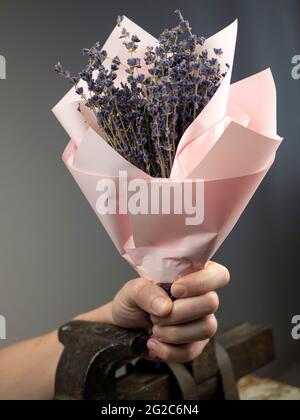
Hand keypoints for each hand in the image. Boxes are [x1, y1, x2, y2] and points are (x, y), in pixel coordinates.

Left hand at [98, 261, 229, 363]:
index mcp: (192, 275)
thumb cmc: (132, 301)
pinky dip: (168, 350)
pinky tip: (153, 343)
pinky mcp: (195, 344)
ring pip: (206, 328)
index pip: (218, 274)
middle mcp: (202, 297)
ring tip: (155, 328)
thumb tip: (165, 306)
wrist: (124, 326)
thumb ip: (145, 291)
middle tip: (156, 314)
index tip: (175, 290)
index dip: (200, 282)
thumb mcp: (131, 290)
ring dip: (173, 332)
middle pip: (211, 302)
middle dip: (178, 312)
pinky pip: (192, 351)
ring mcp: (202, 322)